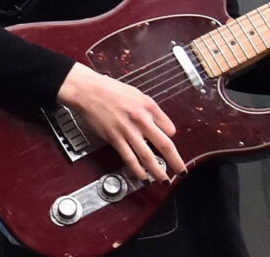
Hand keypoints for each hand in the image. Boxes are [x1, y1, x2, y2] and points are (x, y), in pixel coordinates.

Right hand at [55, 62, 185, 182]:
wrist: (88, 90)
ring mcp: (128, 131)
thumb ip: (148, 109)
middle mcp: (142, 119)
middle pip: (165, 145)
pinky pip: (130, 159)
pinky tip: (143, 177)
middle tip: (181, 172)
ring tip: (164, 181)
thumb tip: (156, 123)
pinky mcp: (115, 139)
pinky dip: (138, 170)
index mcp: (149, 106)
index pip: (170, 128)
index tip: (169, 143)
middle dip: (175, 162)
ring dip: (158, 172)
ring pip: (148, 157)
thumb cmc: (110, 90)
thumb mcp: (136, 94)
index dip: (171, 138)